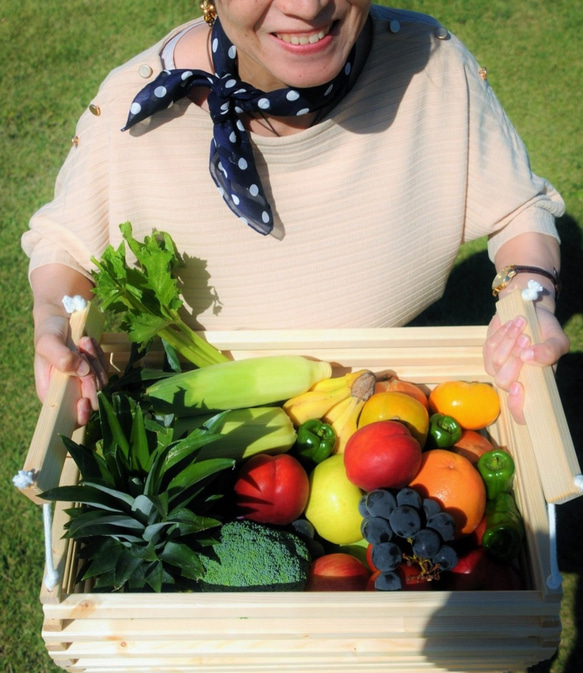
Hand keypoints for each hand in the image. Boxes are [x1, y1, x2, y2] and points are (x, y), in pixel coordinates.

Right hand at [34, 313, 107, 425]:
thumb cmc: (48, 331)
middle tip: (83, 354)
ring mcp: (84, 380)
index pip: (69, 417)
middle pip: (91, 399)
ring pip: (100, 382)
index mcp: (53, 392)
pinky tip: (89, 342)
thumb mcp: (47, 342)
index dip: (80, 415)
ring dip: (94, 361)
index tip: (84, 401)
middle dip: (90, 378)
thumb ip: (60, 357)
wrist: (61, 314)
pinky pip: (105, 369)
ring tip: (83, 341)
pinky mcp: (95, 368)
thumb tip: (81, 371)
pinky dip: (99, 355)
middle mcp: (70, 389)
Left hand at [483, 306, 569, 423]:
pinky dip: (501, 334)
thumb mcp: (557, 340)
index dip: (517, 406)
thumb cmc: (546, 332)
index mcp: (535, 387)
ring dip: (509, 340)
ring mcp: (498, 369)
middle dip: (514, 358)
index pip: (521, 413)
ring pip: (495, 362)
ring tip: (521, 324)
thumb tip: (529, 357)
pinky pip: (489, 347)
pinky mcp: (488, 354)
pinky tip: (511, 324)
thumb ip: (550, 352)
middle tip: (527, 337)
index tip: (519, 386)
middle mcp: (515, 381)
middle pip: (504, 381)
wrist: (531, 313)